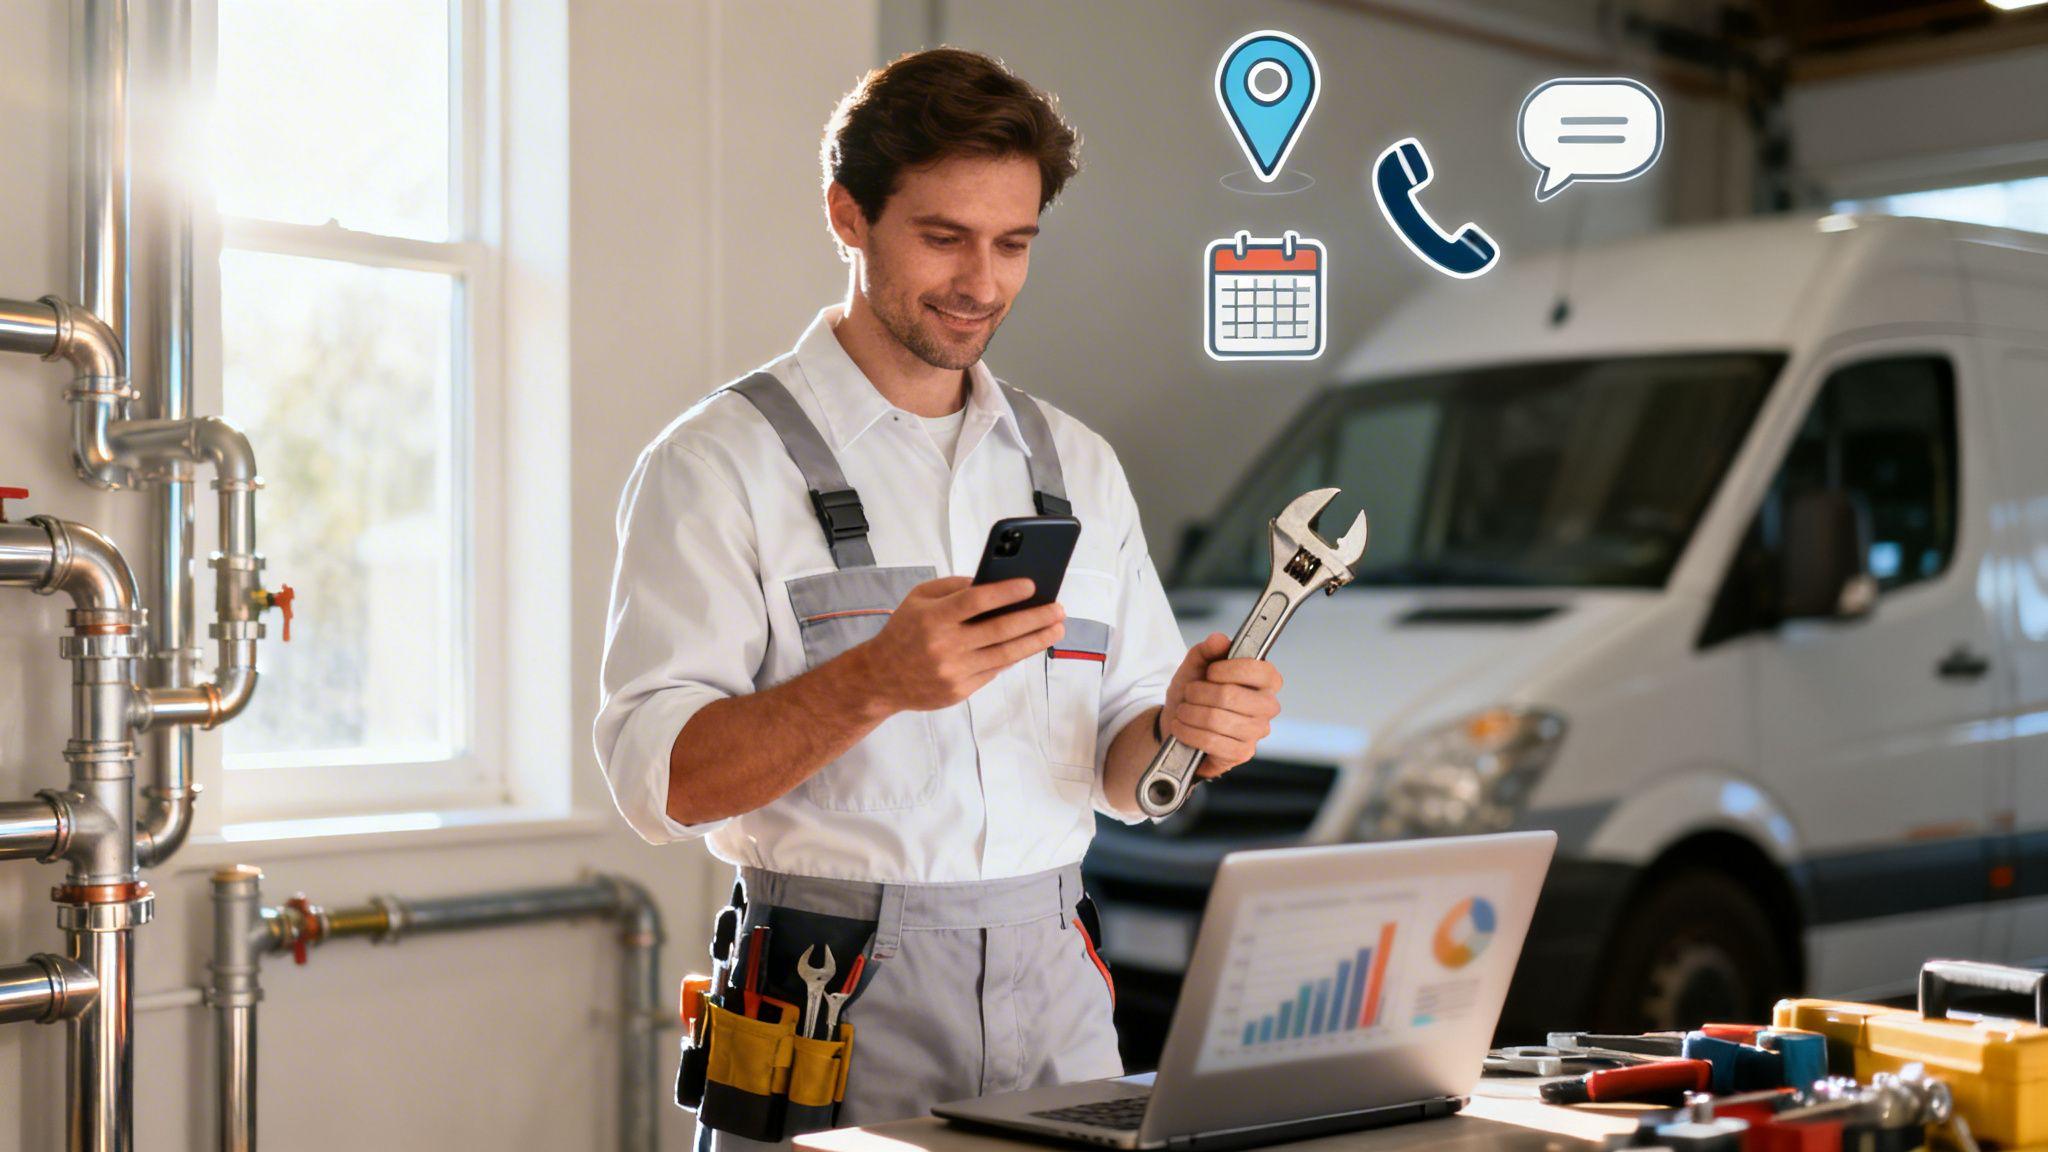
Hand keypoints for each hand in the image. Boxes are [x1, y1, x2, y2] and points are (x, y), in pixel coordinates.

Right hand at [857, 576, 1063, 712]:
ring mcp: (953, 672)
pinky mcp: (959, 691)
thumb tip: (995, 582)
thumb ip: (954, 586)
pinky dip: (1013, 656)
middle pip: (1000, 630)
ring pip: (1005, 655)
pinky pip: (993, 671)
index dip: (1007, 592)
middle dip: (1035, 618)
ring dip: (1035, 640)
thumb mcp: (919, 598)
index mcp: (933, 617)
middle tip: (1058, 609)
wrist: (880, 678)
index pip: (977, 601)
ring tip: (1056, 628)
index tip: (1032, 585)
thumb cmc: (904, 631)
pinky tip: (1028, 644)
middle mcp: (944, 645)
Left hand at [1162, 632, 1281, 777]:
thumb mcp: (1196, 665)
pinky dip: (1189, 733)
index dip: (1229, 670)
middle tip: (1190, 693)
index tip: (1211, 672)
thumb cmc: (1196, 693)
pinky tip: (1182, 728)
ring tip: (1183, 711)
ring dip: (1190, 713)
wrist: (1180, 723)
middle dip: (1199, 693)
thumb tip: (1219, 640)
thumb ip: (1207, 649)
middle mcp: (1267, 706)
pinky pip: (1211, 741)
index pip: (1260, 671)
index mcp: (1265, 680)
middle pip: (1230, 695)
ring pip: (1216, 719)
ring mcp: (1257, 732)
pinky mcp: (1242, 753)